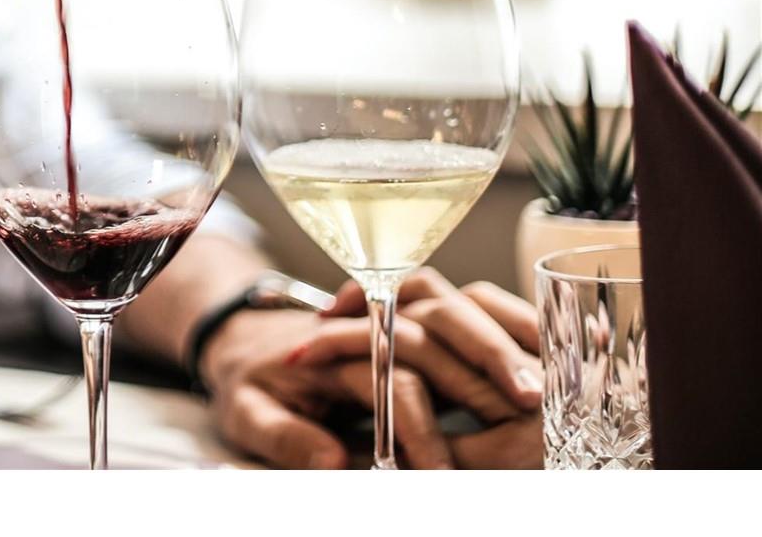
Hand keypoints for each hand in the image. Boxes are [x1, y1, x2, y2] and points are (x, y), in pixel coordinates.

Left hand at [198, 270, 541, 468]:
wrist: (237, 343)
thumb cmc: (243, 380)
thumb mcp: (247, 414)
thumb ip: (287, 438)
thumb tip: (334, 461)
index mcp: (320, 340)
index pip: (386, 374)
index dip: (417, 424)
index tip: (442, 470)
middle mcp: (359, 315)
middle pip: (439, 319)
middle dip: (489, 359)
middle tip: (529, 406)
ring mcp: (384, 312)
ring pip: (455, 303)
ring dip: (497, 334)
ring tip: (537, 384)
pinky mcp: (405, 321)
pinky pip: (457, 307)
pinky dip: (493, 324)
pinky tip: (525, 364)